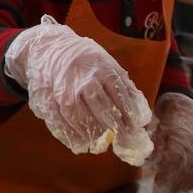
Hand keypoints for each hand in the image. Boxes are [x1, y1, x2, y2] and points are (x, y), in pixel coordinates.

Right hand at [4, 16, 150, 153]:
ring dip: (94, 134)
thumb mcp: (107, 63)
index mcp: (102, 68)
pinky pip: (60, 121)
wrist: (48, 47)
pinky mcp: (48, 98)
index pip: (120, 95)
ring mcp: (65, 90)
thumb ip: (125, 87)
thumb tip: (144, 116)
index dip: (129, 114)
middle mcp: (84, 80)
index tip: (137, 128)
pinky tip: (80, 144)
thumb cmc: (84, 59)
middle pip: (102, 110)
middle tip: (124, 143)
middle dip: (115, 129)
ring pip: (81, 118)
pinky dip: (71, 135)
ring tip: (102, 145)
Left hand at [149, 93, 192, 192]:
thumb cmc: (168, 126)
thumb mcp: (157, 135)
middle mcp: (192, 148)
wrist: (189, 115)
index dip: (165, 178)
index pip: (171, 164)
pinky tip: (185, 191)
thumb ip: (154, 150)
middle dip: (172, 186)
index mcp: (178, 141)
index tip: (157, 188)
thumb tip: (148, 164)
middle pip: (183, 172)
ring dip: (183, 188)